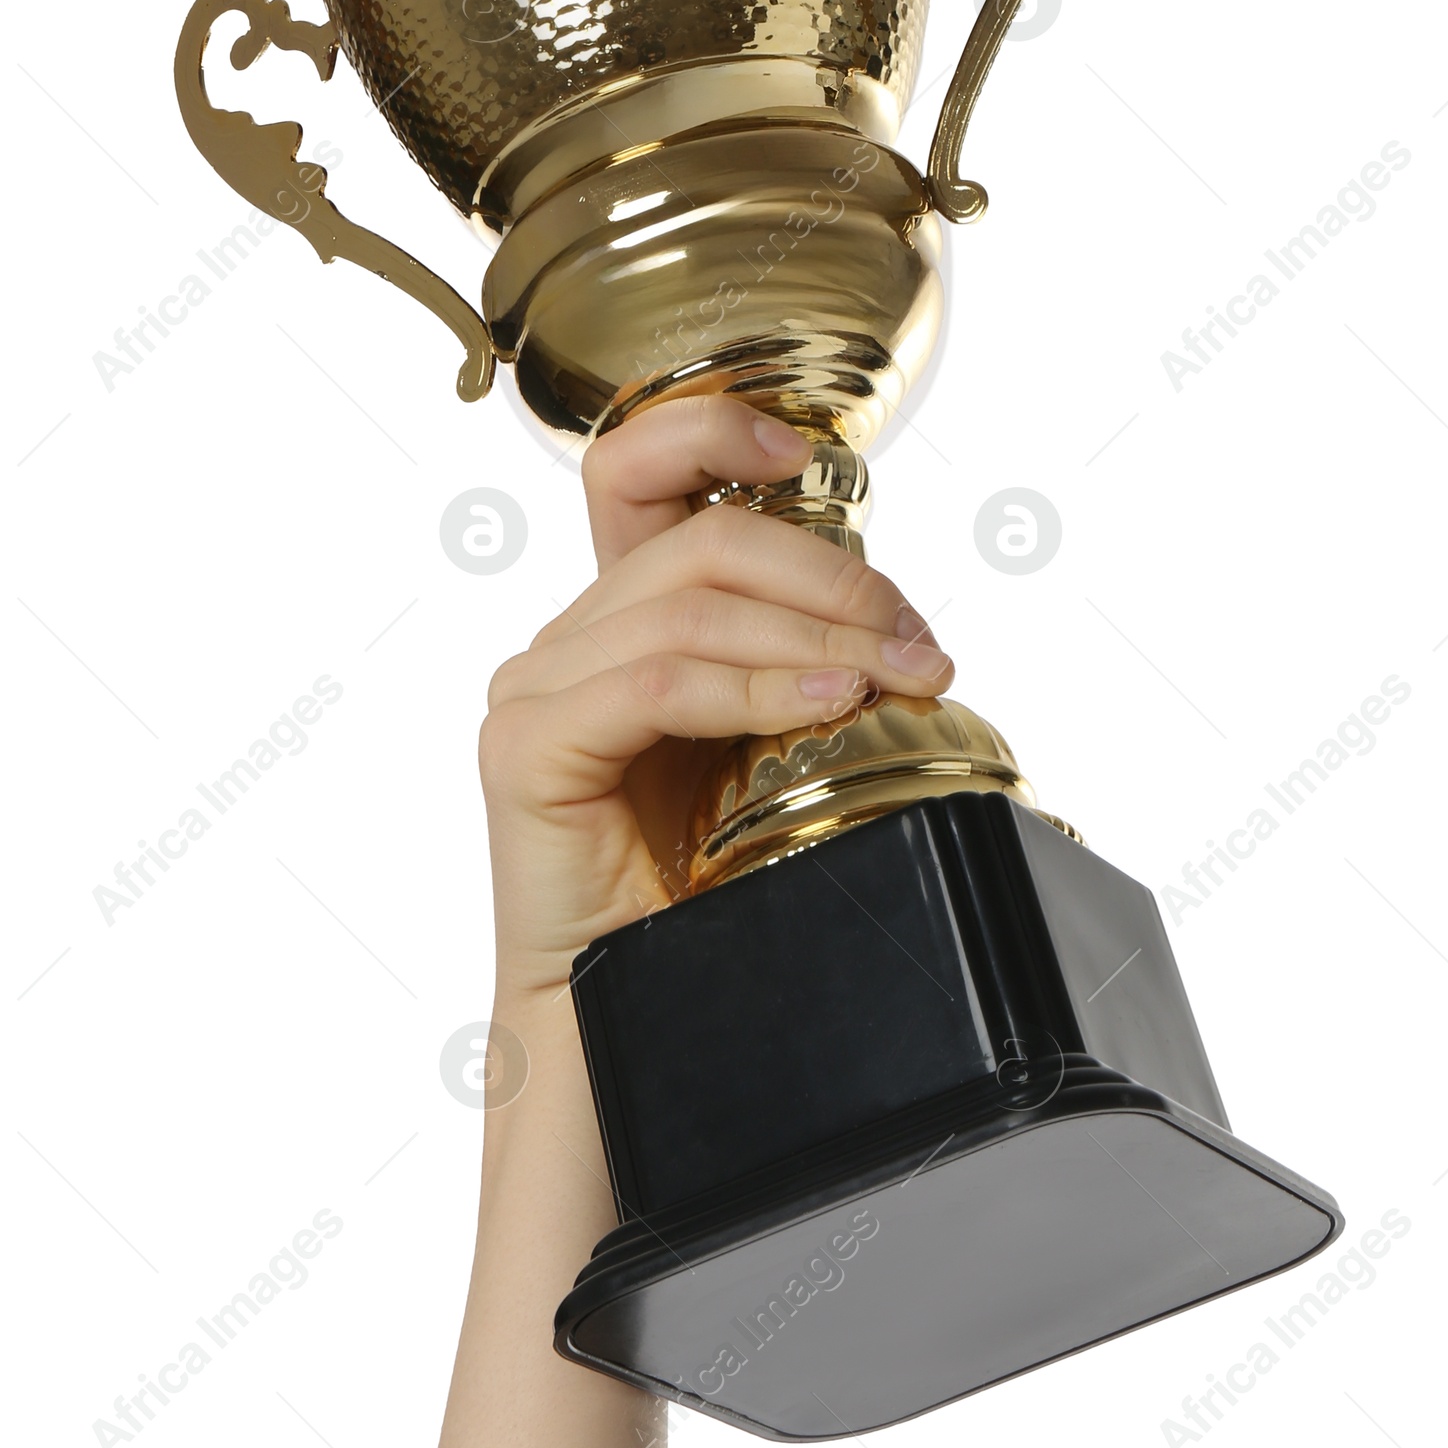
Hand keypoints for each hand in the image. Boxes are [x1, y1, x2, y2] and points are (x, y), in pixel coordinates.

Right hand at [478, 398, 953, 999]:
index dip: (714, 426)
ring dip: (816, 635)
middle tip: (919, 642)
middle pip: (703, 538)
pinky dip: (753, 686)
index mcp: (619, 623)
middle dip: (833, 578)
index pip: (637, 466)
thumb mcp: (768, 756)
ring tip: (894, 679)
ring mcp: (537, 690)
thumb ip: (799, 671)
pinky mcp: (528, 749)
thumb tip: (906, 631)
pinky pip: (655, 684)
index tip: (809, 452)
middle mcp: (567, 642)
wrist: (625, 1022)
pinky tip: (824, 705)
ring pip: (689, 606)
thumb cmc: (699, 899)